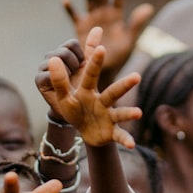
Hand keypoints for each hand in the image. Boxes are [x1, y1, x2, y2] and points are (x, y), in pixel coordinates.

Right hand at [35, 28, 100, 116]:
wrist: (75, 110)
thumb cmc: (81, 86)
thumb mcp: (88, 66)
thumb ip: (92, 47)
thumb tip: (98, 28)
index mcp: (63, 52)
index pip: (71, 44)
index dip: (79, 55)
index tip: (82, 66)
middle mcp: (51, 57)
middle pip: (63, 51)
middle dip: (73, 64)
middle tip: (74, 75)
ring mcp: (43, 68)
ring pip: (56, 60)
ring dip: (66, 72)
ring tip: (68, 82)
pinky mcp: (39, 80)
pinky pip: (48, 74)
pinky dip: (57, 80)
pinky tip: (60, 87)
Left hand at [46, 28, 141, 147]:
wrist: (87, 131)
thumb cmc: (77, 109)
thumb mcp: (65, 95)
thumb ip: (60, 78)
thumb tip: (53, 57)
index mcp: (89, 91)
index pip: (91, 74)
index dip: (94, 62)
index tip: (100, 47)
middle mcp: (102, 102)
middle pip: (113, 93)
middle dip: (124, 85)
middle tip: (137, 76)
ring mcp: (109, 116)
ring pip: (120, 113)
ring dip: (129, 113)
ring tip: (138, 113)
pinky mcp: (112, 132)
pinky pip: (120, 136)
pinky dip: (126, 139)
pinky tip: (132, 144)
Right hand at [62, 0, 153, 82]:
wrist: (104, 70)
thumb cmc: (119, 56)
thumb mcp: (130, 39)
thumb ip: (137, 23)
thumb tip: (148, 7)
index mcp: (117, 15)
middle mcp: (104, 14)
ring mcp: (92, 19)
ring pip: (89, 1)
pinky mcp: (80, 27)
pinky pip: (74, 16)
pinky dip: (69, 8)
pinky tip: (65, 0)